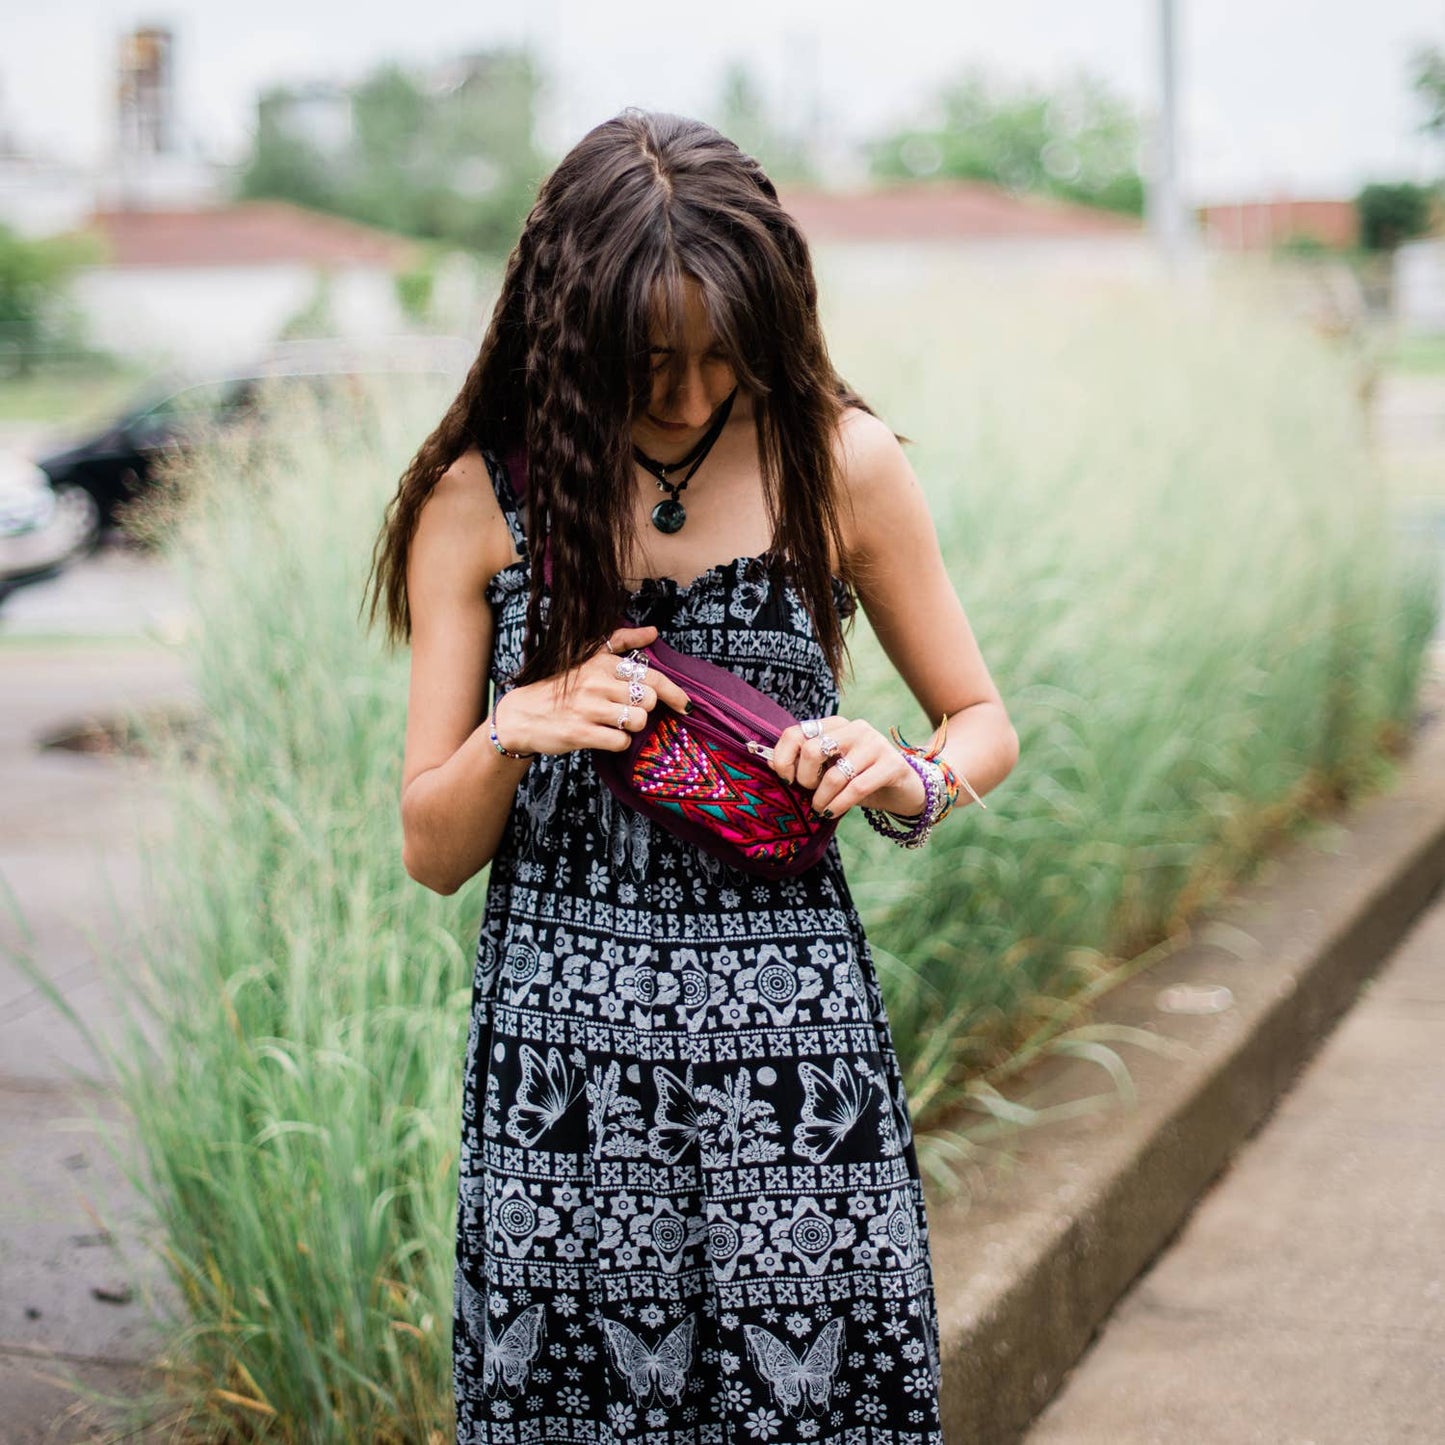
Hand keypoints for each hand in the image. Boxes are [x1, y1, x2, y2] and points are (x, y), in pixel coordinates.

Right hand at [490, 625, 692, 755]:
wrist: (522, 714)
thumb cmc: (561, 687)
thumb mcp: (587, 657)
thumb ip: (622, 642)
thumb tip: (654, 632)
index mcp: (602, 663)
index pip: (653, 677)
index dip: (675, 694)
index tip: (686, 706)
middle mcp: (597, 682)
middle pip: (650, 701)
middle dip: (644, 710)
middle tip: (625, 711)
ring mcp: (589, 708)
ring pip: (638, 721)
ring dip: (631, 727)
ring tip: (612, 723)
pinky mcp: (581, 733)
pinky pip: (621, 742)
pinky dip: (618, 743)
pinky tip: (603, 737)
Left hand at [767, 715, 926, 819]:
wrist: (904, 788)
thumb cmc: (859, 778)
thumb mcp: (830, 768)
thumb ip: (803, 763)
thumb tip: (765, 760)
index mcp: (835, 724)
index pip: (795, 733)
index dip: (783, 759)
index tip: (786, 779)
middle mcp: (855, 728)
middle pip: (812, 750)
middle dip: (804, 779)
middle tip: (808, 794)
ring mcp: (875, 744)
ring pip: (834, 775)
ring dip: (822, 799)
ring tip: (821, 808)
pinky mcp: (892, 765)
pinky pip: (856, 789)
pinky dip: (839, 805)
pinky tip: (833, 811)